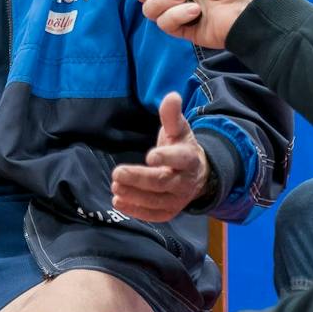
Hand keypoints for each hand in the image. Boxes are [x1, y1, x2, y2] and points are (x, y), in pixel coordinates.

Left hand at [112, 93, 208, 221]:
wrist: (198, 174)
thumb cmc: (182, 147)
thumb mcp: (179, 129)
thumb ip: (172, 115)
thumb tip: (171, 96)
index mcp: (189, 159)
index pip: (180, 159)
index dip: (166, 158)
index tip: (149, 156)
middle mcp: (185, 182)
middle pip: (162, 182)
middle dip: (139, 179)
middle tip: (117, 173)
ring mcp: (178, 199)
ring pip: (156, 201)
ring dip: (134, 196)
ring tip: (114, 187)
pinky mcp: (170, 211)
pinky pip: (154, 215)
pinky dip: (137, 211)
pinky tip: (119, 202)